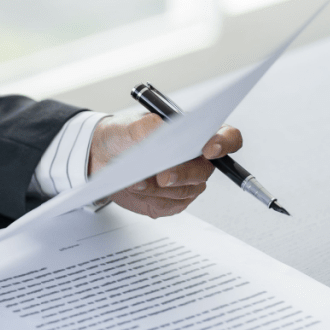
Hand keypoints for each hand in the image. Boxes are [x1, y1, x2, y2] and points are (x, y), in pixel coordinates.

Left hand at [87, 112, 242, 217]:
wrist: (103, 157)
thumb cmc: (124, 136)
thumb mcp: (131, 124)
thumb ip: (149, 126)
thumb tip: (162, 134)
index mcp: (196, 133)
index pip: (227, 138)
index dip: (224, 143)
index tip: (210, 148)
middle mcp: (195, 159)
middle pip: (204, 171)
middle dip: (183, 174)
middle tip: (163, 175)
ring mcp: (185, 183)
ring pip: (184, 191)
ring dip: (159, 187)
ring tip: (136, 179)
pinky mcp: (170, 201)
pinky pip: (168, 205)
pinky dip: (151, 198)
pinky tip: (137, 187)